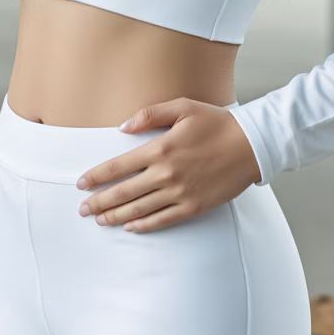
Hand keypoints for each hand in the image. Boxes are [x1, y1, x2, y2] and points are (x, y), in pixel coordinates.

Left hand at [75, 98, 261, 233]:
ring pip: (139, 209)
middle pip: (124, 192)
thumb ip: (150, 114)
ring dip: (115, 216)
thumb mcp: (184, 107)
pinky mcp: (193, 206)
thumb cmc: (217, 123)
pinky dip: (143, 226)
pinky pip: (162, 220)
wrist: (252, 145)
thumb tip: (122, 127)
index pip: (118, 166)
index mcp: (161, 148)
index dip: (96, 176)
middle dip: (99, 202)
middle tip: (82, 209)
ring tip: (99, 220)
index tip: (81, 183)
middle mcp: (167, 173)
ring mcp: (180, 192)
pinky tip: (130, 227)